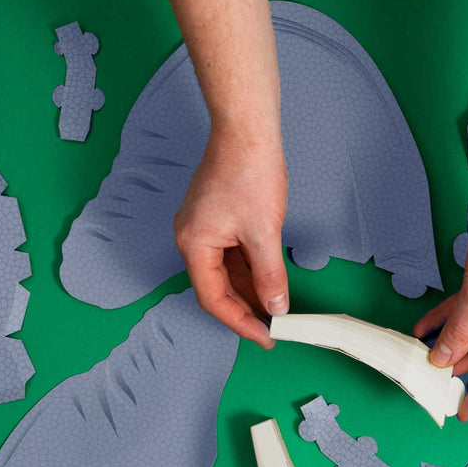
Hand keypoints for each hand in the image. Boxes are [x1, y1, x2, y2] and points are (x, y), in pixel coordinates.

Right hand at [173, 127, 288, 347]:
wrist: (247, 129)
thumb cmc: (248, 169)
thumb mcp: (264, 232)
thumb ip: (269, 275)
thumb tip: (275, 306)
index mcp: (194, 244)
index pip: (213, 299)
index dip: (239, 322)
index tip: (263, 337)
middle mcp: (192, 238)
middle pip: (216, 288)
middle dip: (244, 310)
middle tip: (271, 329)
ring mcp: (204, 228)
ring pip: (226, 272)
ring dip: (249, 291)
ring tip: (274, 309)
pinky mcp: (217, 218)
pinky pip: (231, 255)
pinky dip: (249, 271)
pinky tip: (268, 281)